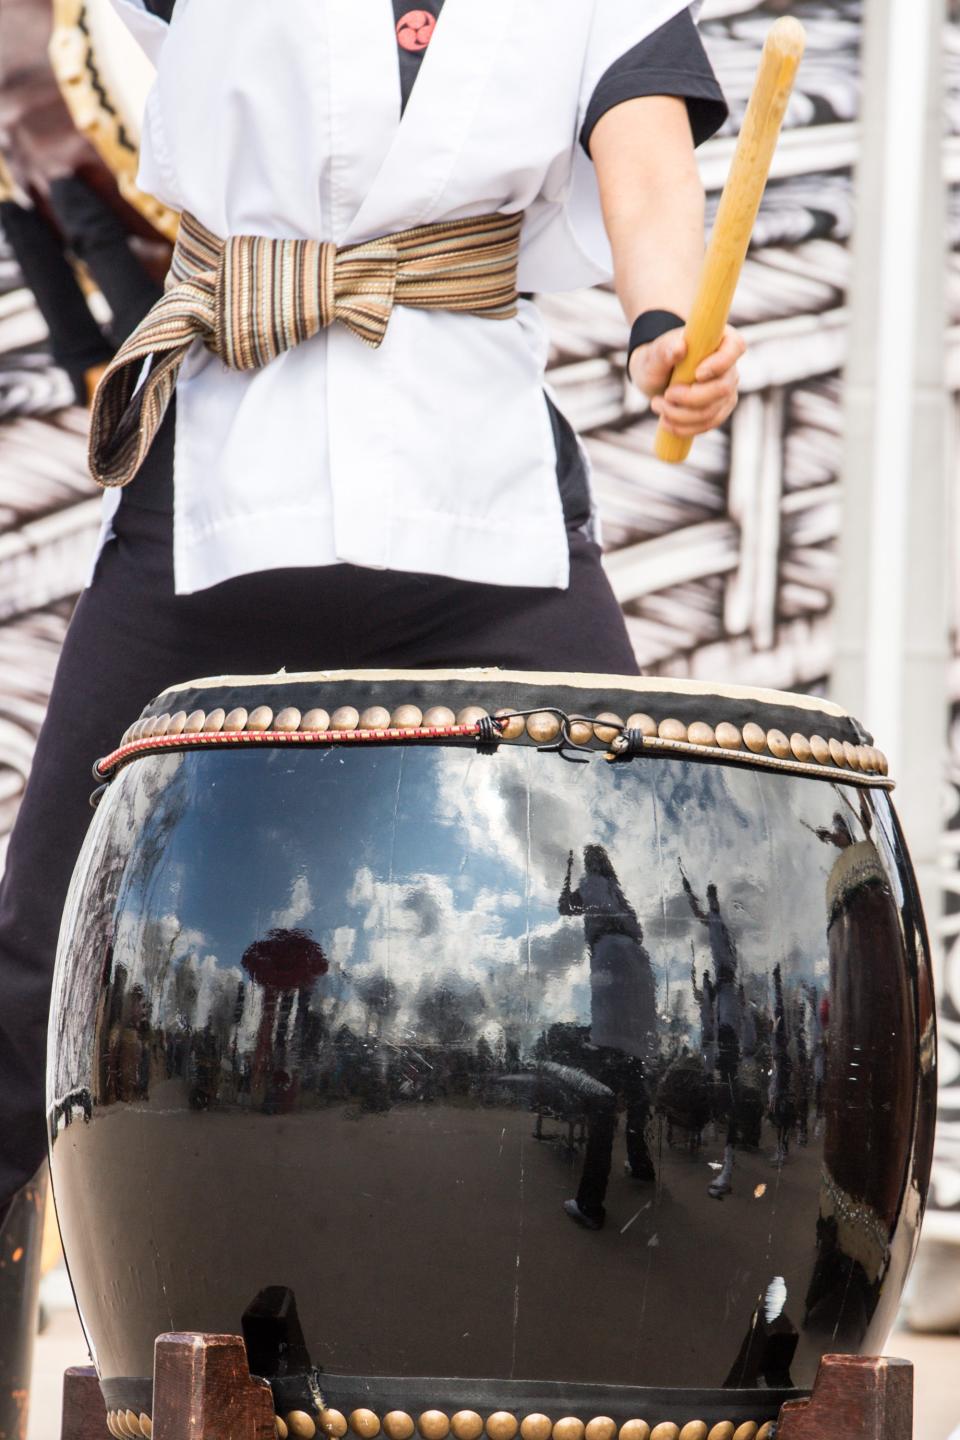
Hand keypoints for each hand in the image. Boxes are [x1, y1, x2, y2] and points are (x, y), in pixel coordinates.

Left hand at [630, 325, 745, 437]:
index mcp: (720, 339)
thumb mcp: (655, 353)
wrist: (654, 376)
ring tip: (657, 405)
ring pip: (712, 411)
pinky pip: (707, 424)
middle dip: (691, 398)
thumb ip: (665, 350)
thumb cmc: (657, 359)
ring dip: (681, 415)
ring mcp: (727, 389)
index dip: (720, 364)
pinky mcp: (719, 409)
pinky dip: (685, 427)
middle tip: (665, 395)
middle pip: (723, 388)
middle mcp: (729, 365)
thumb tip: (679, 348)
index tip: (697, 374)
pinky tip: (666, 422)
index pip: (736, 347)